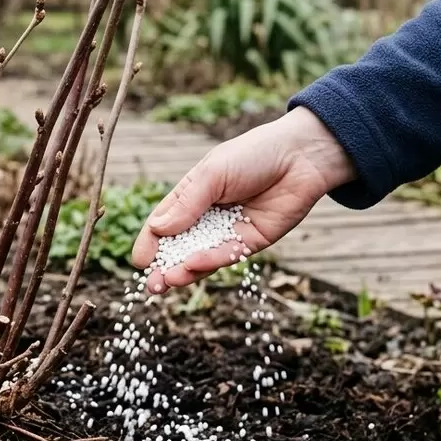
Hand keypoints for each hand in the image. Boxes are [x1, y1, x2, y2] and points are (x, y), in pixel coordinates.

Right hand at [131, 106, 355, 292]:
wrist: (301, 156)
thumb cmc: (253, 155)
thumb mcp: (212, 174)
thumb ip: (186, 204)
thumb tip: (157, 229)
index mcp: (190, 196)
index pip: (162, 223)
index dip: (150, 242)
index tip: (139, 261)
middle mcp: (206, 217)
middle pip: (179, 247)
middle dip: (164, 267)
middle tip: (151, 285)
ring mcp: (228, 231)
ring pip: (200, 257)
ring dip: (184, 271)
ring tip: (168, 281)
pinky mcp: (250, 242)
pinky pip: (226, 255)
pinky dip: (210, 262)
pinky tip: (195, 265)